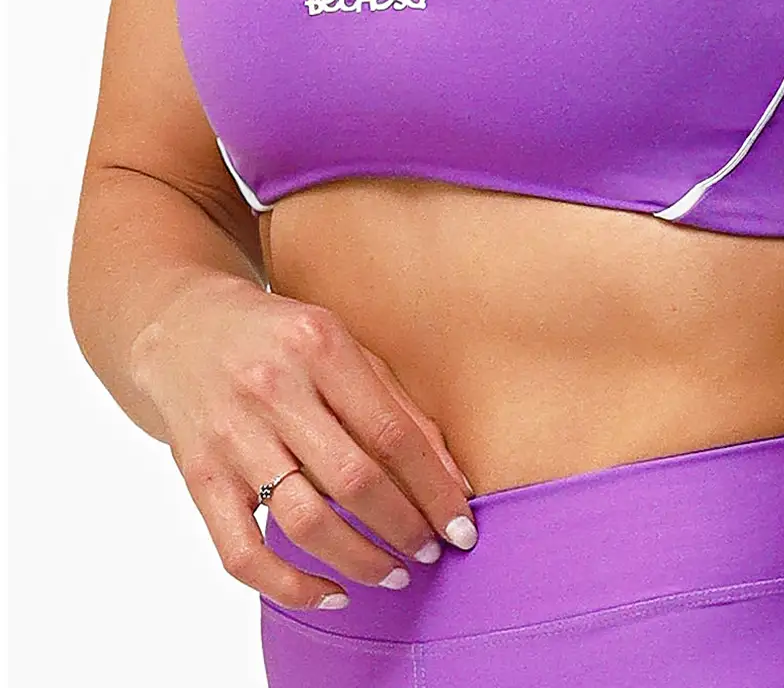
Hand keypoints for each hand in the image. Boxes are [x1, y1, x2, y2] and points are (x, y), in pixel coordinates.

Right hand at [129, 272, 476, 611]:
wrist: (184, 328)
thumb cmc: (281, 339)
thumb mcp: (344, 346)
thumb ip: (397, 405)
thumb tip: (453, 480)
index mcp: (319, 346)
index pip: (392, 433)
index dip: (433, 489)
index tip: (461, 526)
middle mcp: (273, 390)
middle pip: (353, 480)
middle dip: (404, 528)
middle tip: (431, 551)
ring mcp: (232, 438)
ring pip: (304, 523)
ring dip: (360, 560)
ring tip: (392, 573)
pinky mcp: (200, 478)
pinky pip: (243, 554)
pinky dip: (290, 587)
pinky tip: (330, 593)